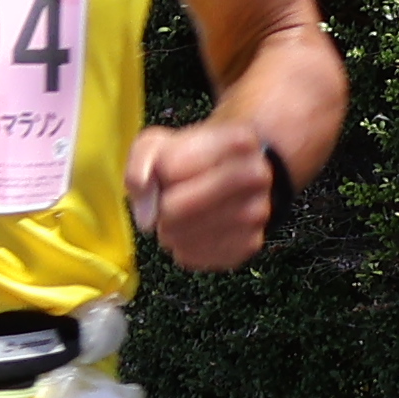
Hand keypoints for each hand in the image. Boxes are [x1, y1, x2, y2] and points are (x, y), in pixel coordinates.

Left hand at [123, 120, 282, 272]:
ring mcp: (258, 211)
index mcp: (238, 140)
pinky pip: (199, 256)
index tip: (166, 172)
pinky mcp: (250, 243)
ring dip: (170, 233)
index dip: (158, 174)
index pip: (171, 168)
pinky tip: (188, 234)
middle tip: (164, 207)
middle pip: (178, 209)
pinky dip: (183, 250)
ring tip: (174, 221)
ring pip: (188, 237)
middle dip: (161, 211)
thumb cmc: (189, 157)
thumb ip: (140, 164)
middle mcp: (256, 175)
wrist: (227, 175)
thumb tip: (147, 217)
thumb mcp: (160, 143)